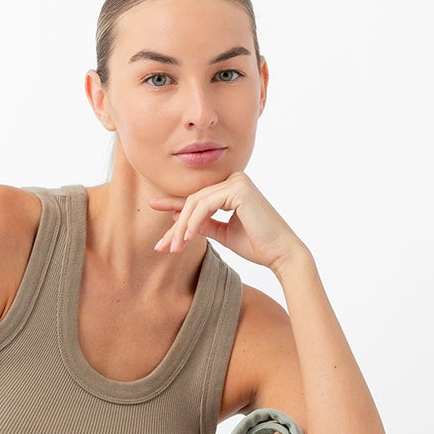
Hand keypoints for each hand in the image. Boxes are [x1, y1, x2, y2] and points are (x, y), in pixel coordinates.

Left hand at [150, 170, 305, 272]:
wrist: (281, 254)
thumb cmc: (257, 245)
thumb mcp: (223, 233)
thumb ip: (203, 223)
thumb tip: (176, 217)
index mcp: (233, 187)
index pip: (198, 197)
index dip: (173, 205)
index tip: (153, 207)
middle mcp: (235, 179)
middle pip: (193, 200)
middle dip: (175, 224)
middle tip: (162, 246)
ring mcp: (237, 181)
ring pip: (196, 202)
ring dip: (181, 226)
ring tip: (173, 247)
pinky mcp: (238, 189)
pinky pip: (205, 205)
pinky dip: (193, 222)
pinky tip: (187, 237)